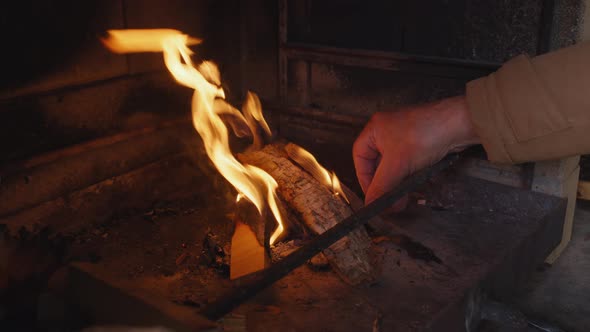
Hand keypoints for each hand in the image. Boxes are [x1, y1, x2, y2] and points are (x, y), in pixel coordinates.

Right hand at [353, 96, 479, 205]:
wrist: (459, 124)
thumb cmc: (426, 133)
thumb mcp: (398, 165)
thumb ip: (381, 186)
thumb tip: (371, 203)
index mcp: (375, 128)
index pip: (360, 157)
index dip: (364, 178)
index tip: (372, 194)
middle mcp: (387, 130)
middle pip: (377, 163)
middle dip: (384, 184)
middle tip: (389, 202)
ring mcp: (404, 135)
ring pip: (394, 165)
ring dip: (397, 183)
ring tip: (403, 199)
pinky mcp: (420, 142)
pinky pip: (408, 163)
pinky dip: (409, 176)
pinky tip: (414, 188)